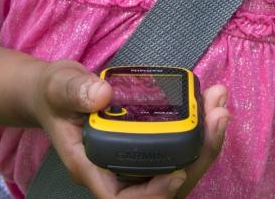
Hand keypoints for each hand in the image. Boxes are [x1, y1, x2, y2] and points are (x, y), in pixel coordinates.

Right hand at [34, 60, 229, 198]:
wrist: (56, 92)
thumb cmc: (54, 94)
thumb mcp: (59, 86)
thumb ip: (75, 91)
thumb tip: (102, 95)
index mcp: (92, 167)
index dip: (155, 194)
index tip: (177, 172)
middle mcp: (116, 171)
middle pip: (163, 187)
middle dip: (197, 158)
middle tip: (218, 118)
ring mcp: (133, 161)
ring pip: (176, 169)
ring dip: (203, 143)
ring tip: (220, 107)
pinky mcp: (146, 145)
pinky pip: (176, 149)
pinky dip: (197, 130)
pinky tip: (209, 105)